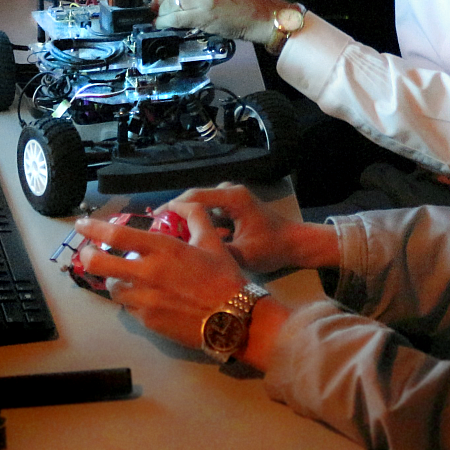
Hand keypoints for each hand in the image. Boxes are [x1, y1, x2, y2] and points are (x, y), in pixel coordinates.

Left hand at [75, 202, 247, 348]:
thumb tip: (177, 204)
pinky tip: (145, 297)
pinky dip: (131, 299)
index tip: (81, 224)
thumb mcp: (212, 240)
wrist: (233, 319)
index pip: (116, 236)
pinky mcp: (147, 321)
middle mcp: (147, 274)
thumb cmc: (224, 276)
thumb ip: (194, 215)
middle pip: (99, 265)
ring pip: (112, 288)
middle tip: (90, 253)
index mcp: (162, 250)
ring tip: (125, 277)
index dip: (94, 228)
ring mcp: (144, 300)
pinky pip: (128, 308)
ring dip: (114, 280)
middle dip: (89, 256)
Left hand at [154, 0, 287, 46]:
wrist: (263, 16)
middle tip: (157, 12)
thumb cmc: (245, 4)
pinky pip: (175, 18)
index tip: (162, 0)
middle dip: (159, 2)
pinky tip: (163, 26)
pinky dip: (165, 23)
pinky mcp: (204, 14)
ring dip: (162, 14)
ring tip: (161, 20)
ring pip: (169, 3)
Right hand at [160, 183, 339, 273]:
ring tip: (169, 236)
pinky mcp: (233, 206)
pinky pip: (210, 210)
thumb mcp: (244, 255)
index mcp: (233, 198)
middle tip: (157, 231)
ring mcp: (232, 197)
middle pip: (195, 198)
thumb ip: (217, 253)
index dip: (172, 207)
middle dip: (176, 214)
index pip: (195, 196)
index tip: (153, 220)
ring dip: (187, 218)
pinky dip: (199, 222)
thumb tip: (188, 258)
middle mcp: (231, 191)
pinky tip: (189, 237)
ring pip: (201, 204)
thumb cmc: (273, 248)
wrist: (296, 244)